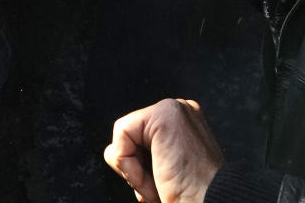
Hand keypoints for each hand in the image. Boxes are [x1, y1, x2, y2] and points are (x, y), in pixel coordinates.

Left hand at [104, 99, 224, 202]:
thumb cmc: (190, 197)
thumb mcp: (165, 171)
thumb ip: (145, 154)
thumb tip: (113, 151)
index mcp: (182, 124)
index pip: (137, 140)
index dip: (141, 169)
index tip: (163, 184)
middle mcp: (180, 111)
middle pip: (128, 137)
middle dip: (137, 168)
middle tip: (162, 184)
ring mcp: (175, 109)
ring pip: (123, 138)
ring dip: (135, 171)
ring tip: (162, 182)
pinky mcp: (165, 114)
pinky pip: (122, 134)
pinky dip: (130, 164)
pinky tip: (158, 174)